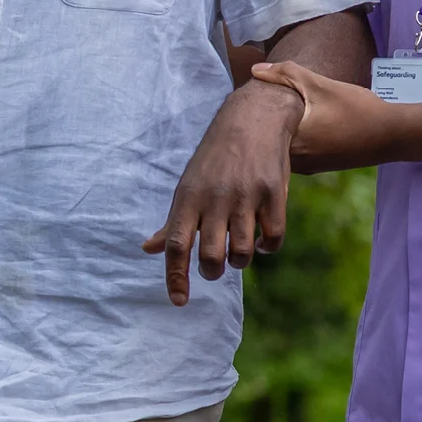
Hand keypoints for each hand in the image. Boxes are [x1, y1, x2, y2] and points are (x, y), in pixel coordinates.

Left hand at [142, 78, 301, 303]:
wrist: (253, 119)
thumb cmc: (215, 161)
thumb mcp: (188, 185)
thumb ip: (172, 222)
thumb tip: (147, 249)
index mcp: (188, 198)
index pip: (175, 245)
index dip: (175, 277)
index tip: (179, 301)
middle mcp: (215, 199)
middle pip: (210, 256)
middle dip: (212, 271)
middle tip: (214, 266)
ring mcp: (245, 196)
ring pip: (242, 253)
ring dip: (240, 261)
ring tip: (239, 250)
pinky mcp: (274, 194)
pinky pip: (273, 238)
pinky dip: (268, 247)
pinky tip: (263, 239)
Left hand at [247, 61, 399, 172]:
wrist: (391, 135)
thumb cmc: (357, 109)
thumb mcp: (321, 84)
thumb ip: (286, 74)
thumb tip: (254, 69)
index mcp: (290, 142)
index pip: (255, 130)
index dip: (249, 112)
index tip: (246, 98)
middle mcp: (294, 161)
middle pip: (264, 142)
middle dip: (259, 124)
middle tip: (255, 103)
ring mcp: (306, 167)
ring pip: (279, 149)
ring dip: (276, 134)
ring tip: (272, 113)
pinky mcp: (317, 168)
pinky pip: (294, 154)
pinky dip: (291, 141)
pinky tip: (296, 125)